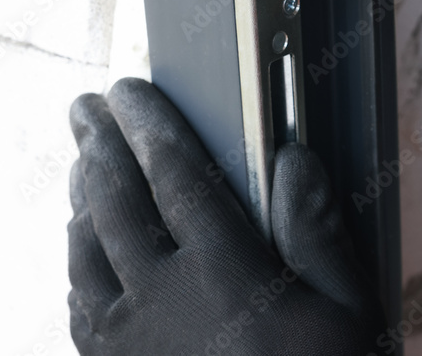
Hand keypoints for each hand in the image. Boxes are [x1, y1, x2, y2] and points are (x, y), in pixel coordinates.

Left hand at [68, 78, 381, 353]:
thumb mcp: (346, 312)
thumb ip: (317, 230)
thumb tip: (294, 158)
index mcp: (223, 275)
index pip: (176, 177)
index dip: (151, 125)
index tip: (130, 91)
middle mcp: (160, 303)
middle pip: (114, 204)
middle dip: (98, 146)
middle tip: (86, 109)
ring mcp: (126, 345)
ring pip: (83, 254)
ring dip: (80, 199)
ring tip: (82, 165)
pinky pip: (77, 309)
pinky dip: (75, 264)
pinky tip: (82, 252)